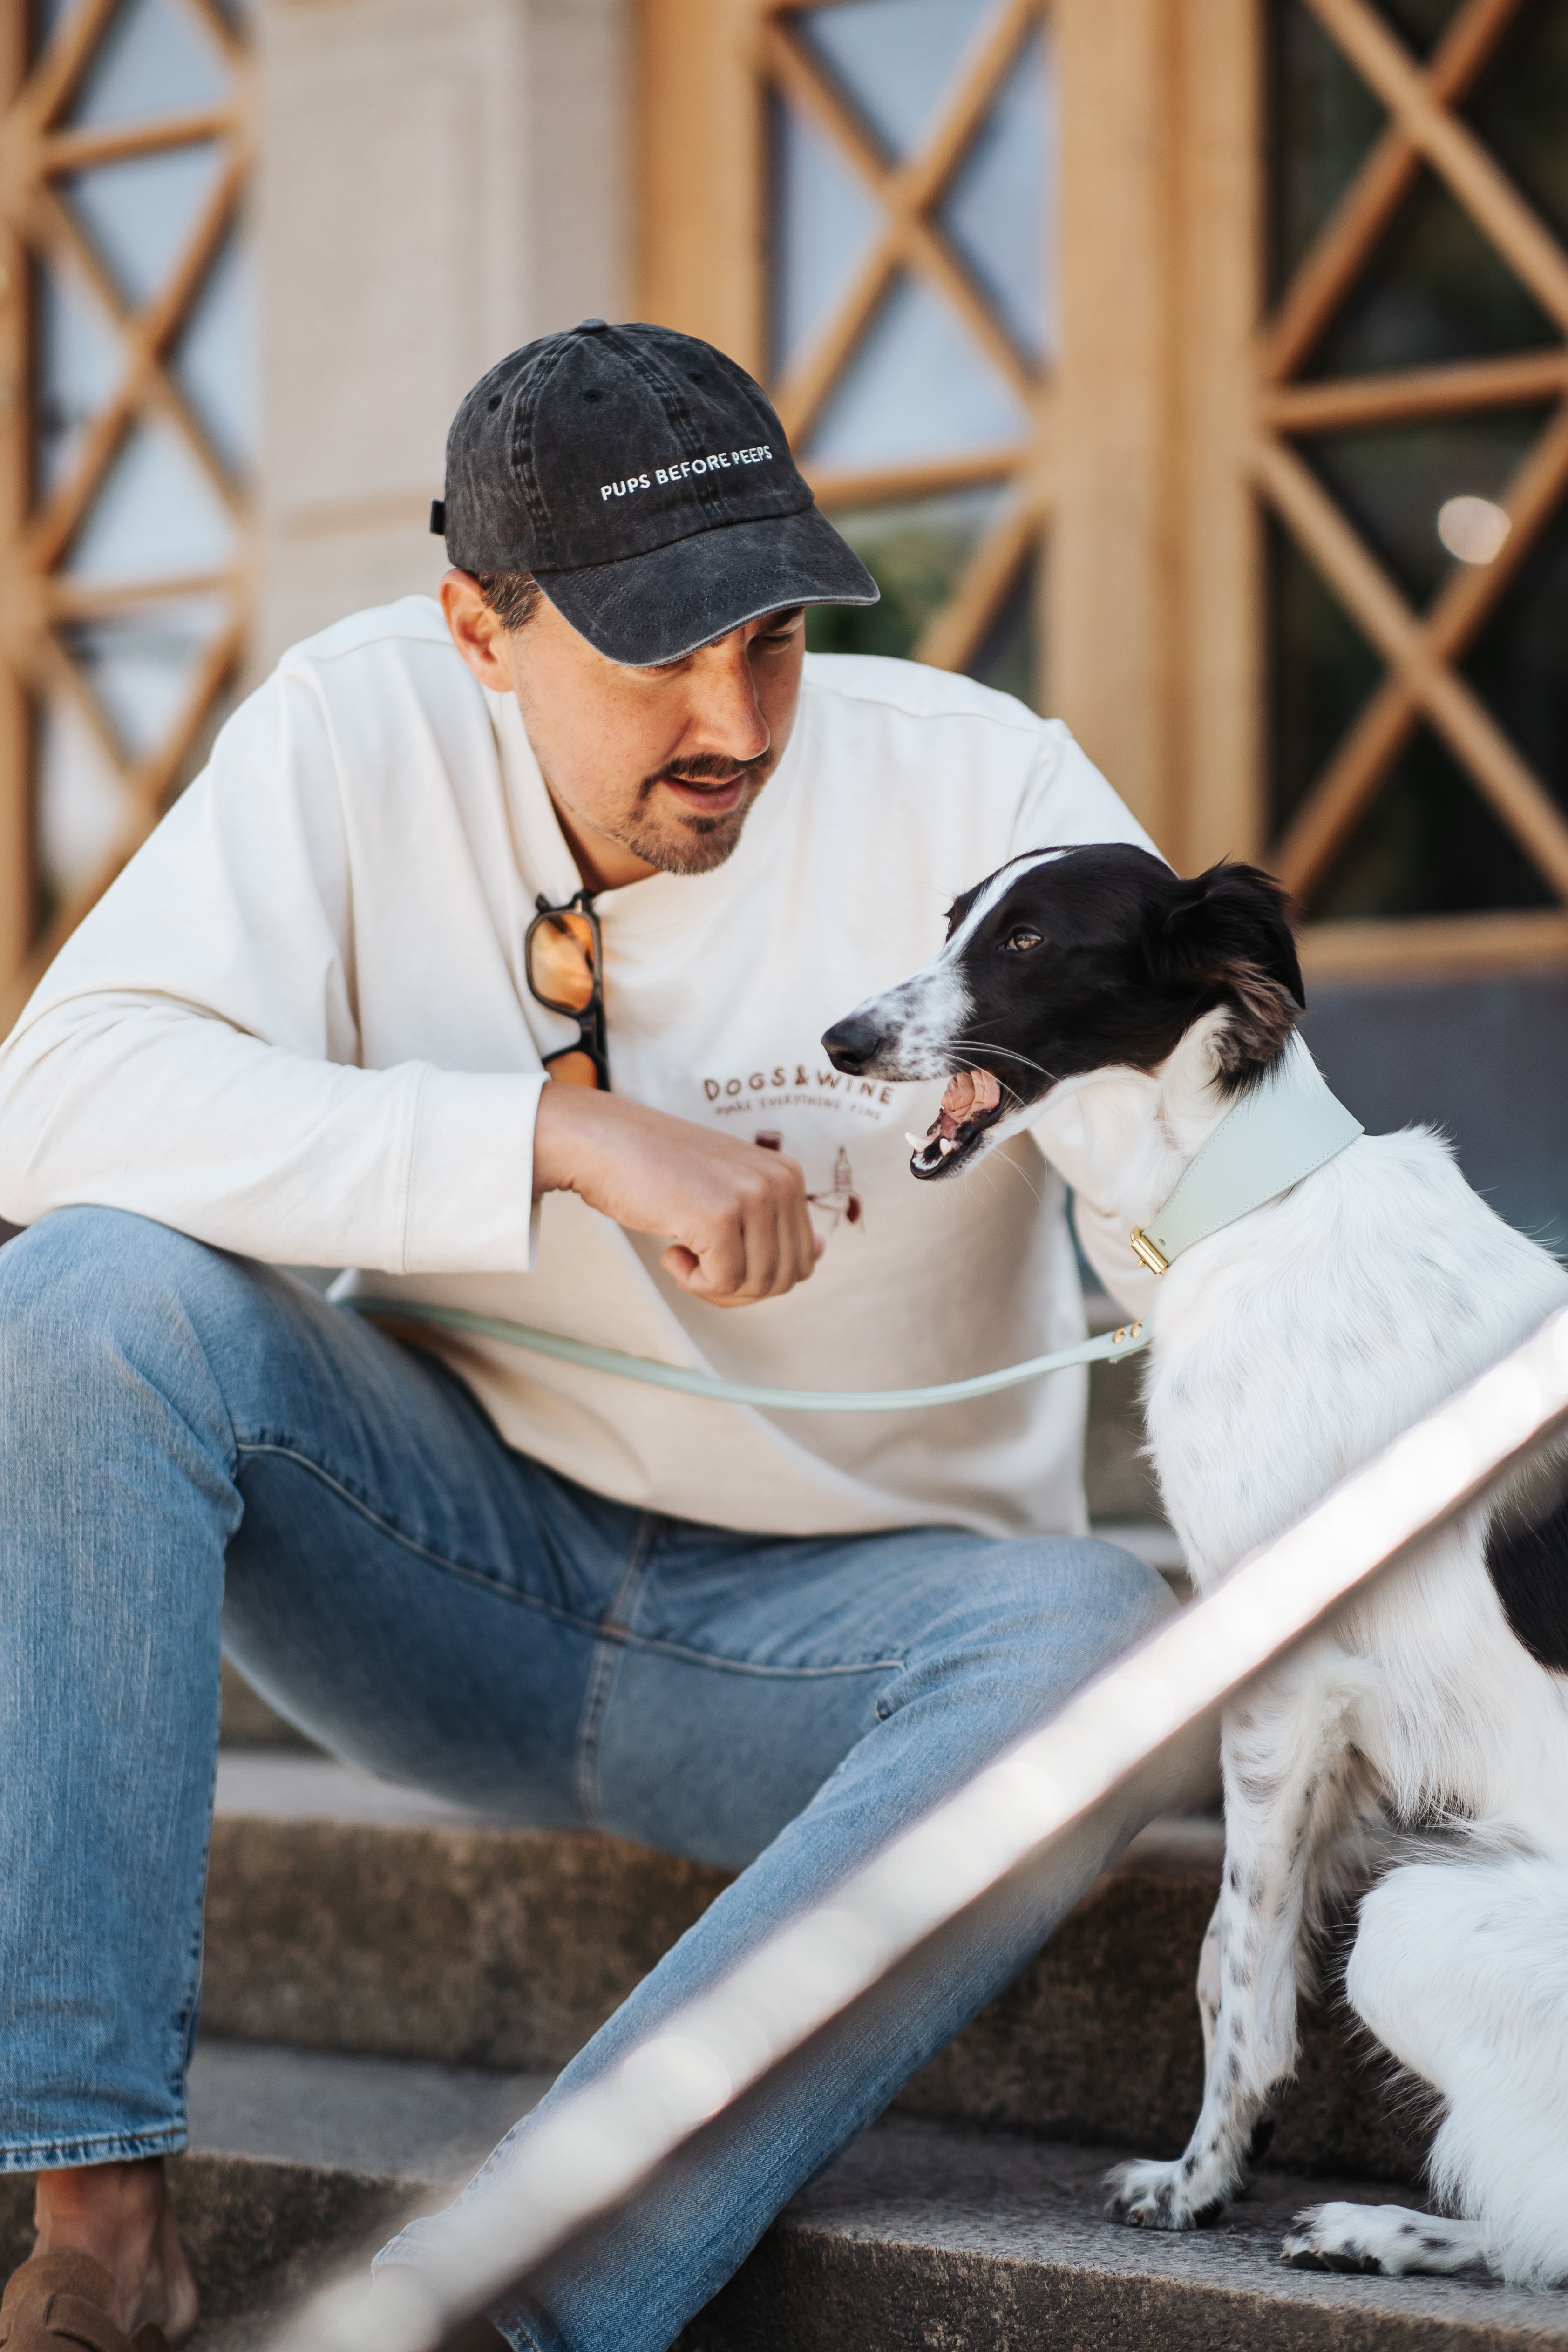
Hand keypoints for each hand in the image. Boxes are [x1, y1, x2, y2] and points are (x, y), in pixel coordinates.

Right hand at [533, 1084, 823, 1306]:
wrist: (601, 1141)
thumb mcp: (729, 1187)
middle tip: (699, 1265)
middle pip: (786, 1278)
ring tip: (683, 1253)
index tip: (718, 1257)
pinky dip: (692, 1282)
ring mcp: (752, 1197)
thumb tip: (818, 1253)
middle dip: (742, 1289)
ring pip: (758, 1285)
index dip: (758, 1278)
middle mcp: (780, 1182)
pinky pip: (723, 1283)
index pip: (803, 1260)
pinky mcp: (720, 1216)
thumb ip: (773, 1220)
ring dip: (714, 1287)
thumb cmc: (657, 1170)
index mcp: (788, 1175)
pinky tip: (670, 1251)